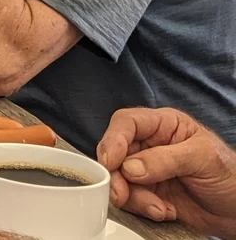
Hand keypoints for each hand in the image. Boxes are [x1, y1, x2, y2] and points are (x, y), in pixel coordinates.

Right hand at [96, 107, 235, 236]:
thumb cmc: (232, 177)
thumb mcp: (203, 159)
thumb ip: (166, 159)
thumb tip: (130, 166)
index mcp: (165, 126)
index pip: (128, 123)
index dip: (114, 139)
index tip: (110, 161)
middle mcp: (151, 145)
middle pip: (116, 153)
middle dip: (117, 176)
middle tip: (122, 193)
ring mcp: (147, 170)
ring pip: (119, 179)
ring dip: (134, 197)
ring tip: (159, 207)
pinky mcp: (147, 192)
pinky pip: (130, 199)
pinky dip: (143, 208)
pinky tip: (164, 210)